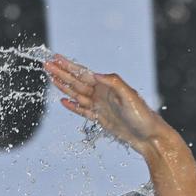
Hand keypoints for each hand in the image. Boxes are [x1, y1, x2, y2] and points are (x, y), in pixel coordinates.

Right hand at [45, 54, 170, 155]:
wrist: (149, 137)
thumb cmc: (142, 115)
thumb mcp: (129, 96)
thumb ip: (113, 83)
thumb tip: (94, 74)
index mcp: (107, 86)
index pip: (83, 73)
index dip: (69, 66)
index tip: (56, 58)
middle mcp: (102, 94)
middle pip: (77, 82)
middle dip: (61, 73)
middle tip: (46, 65)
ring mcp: (101, 107)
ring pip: (77, 94)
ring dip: (64, 86)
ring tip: (51, 78)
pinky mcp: (101, 119)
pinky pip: (83, 111)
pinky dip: (73, 106)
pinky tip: (64, 101)